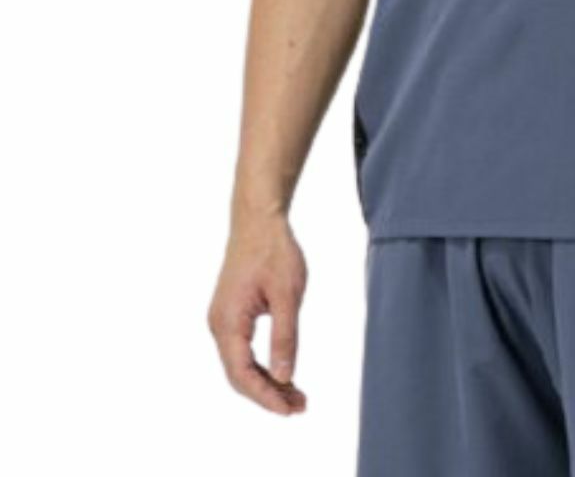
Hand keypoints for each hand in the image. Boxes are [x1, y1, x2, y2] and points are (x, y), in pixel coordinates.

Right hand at [208, 214, 308, 414]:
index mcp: (228, 322)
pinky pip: (243, 350)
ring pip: (241, 364)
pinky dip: (262, 364)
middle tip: (300, 407)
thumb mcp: (288, 294)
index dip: (266, 396)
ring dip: (266, 381)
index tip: (291, 410)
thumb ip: (285, 336)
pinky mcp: (231, 313)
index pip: (242, 374)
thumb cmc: (274, 251)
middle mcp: (219, 325)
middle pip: (239, 374)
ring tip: (297, 396)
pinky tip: (283, 372)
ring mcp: (223, 320)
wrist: (258, 219)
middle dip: (268, 394)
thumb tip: (285, 376)